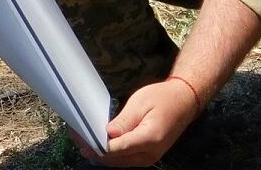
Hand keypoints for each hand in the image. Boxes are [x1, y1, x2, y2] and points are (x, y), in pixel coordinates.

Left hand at [80, 79, 200, 166]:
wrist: (184, 102)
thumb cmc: (163, 98)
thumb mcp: (140, 103)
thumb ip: (124, 121)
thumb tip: (107, 135)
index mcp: (149, 138)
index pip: (117, 149)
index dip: (97, 146)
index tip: (81, 139)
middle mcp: (150, 154)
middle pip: (115, 159)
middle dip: (94, 150)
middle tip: (76, 137)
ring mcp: (149, 158)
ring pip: (118, 162)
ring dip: (101, 153)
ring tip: (83, 140)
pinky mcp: (147, 156)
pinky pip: (125, 159)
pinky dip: (111, 153)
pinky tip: (99, 144)